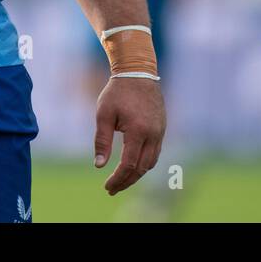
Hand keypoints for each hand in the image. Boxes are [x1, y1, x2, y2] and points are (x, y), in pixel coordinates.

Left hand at [93, 76, 165, 194]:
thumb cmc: (117, 92)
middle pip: (142, 168)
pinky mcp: (162, 128)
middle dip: (126, 181)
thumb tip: (99, 166)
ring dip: (137, 174)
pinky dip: (144, 163)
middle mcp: (153, 134)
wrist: (138, 72)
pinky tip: (133, 166)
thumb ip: (102, 141)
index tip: (107, 187)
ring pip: (151, 162)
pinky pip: (155, 152)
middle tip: (112, 189)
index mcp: (138, 131)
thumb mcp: (104, 114)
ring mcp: (160, 131)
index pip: (129, 164)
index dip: (118, 179)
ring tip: (121, 180)